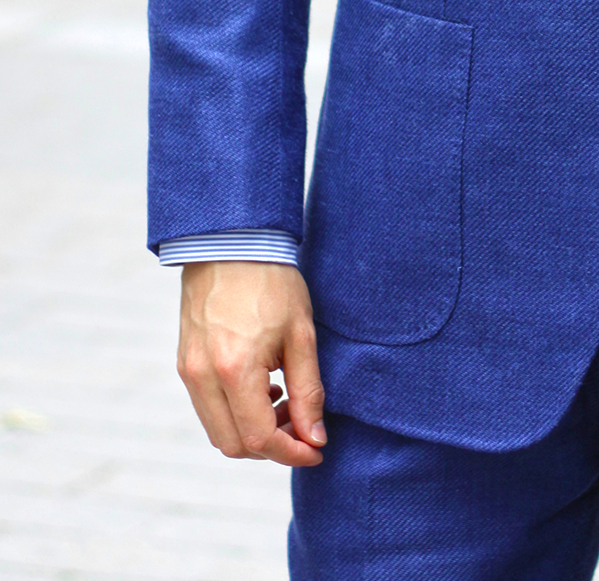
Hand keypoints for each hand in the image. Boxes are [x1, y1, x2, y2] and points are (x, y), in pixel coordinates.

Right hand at [177, 260, 325, 467]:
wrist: (231, 241)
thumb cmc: (272, 281)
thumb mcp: (301, 334)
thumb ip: (309, 391)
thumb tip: (316, 438)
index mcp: (234, 370)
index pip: (260, 439)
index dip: (292, 453)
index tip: (317, 450)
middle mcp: (203, 377)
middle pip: (234, 445)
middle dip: (273, 448)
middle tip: (304, 428)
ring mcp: (189, 371)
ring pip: (218, 431)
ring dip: (253, 433)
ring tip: (286, 404)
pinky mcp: (185, 362)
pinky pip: (207, 408)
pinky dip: (235, 413)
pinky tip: (264, 389)